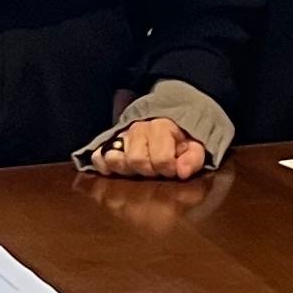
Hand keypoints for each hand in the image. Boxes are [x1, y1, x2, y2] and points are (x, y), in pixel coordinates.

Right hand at [93, 116, 210, 179]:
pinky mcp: (107, 144)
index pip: (161, 158)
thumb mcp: (195, 145)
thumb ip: (193, 158)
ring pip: (114, 159)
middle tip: (156, 170)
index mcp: (161, 127)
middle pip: (136, 160)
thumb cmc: (180, 138)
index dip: (168, 169)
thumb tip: (182, 172)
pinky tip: (115, 170)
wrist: (164, 120)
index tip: (173, 170)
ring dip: (127, 170)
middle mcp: (137, 129)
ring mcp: (120, 136)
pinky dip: (104, 166)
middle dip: (148, 171)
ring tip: (138, 170)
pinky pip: (98, 157)